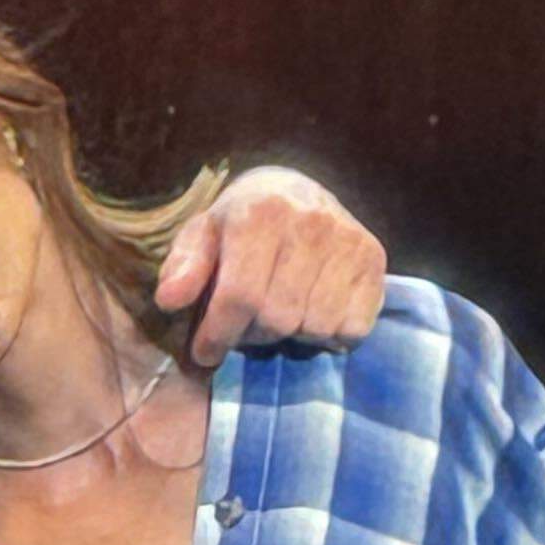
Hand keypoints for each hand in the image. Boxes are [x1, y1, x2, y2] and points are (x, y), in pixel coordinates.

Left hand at [156, 169, 387, 369]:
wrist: (294, 192)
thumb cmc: (237, 225)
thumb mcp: (201, 237)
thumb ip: (183, 267)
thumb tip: (170, 300)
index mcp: (261, 214)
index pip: (241, 296)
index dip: (218, 334)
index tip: (205, 352)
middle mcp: (311, 222)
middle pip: (278, 317)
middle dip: (253, 335)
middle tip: (244, 329)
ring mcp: (349, 240)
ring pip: (315, 326)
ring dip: (290, 336)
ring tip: (278, 316)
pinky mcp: (374, 258)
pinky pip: (352, 327)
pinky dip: (330, 334)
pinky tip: (312, 313)